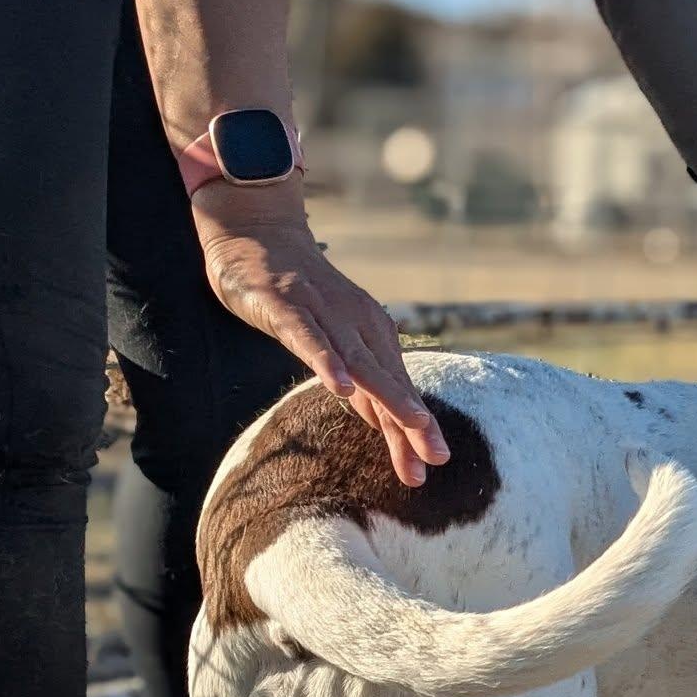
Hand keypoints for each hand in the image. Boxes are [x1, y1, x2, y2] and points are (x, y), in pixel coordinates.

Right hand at [192, 183, 447, 484]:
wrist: (258, 231)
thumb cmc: (299, 295)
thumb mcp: (335, 344)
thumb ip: (359, 381)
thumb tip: (384, 424)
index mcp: (371, 338)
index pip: (397, 393)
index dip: (413, 430)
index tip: (433, 465)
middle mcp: (356, 326)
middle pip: (389, 383)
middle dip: (414, 423)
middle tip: (437, 458)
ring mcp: (323, 314)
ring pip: (359, 363)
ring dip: (387, 397)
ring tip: (412, 427)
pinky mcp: (287, 305)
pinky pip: (309, 338)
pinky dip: (326, 362)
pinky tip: (341, 389)